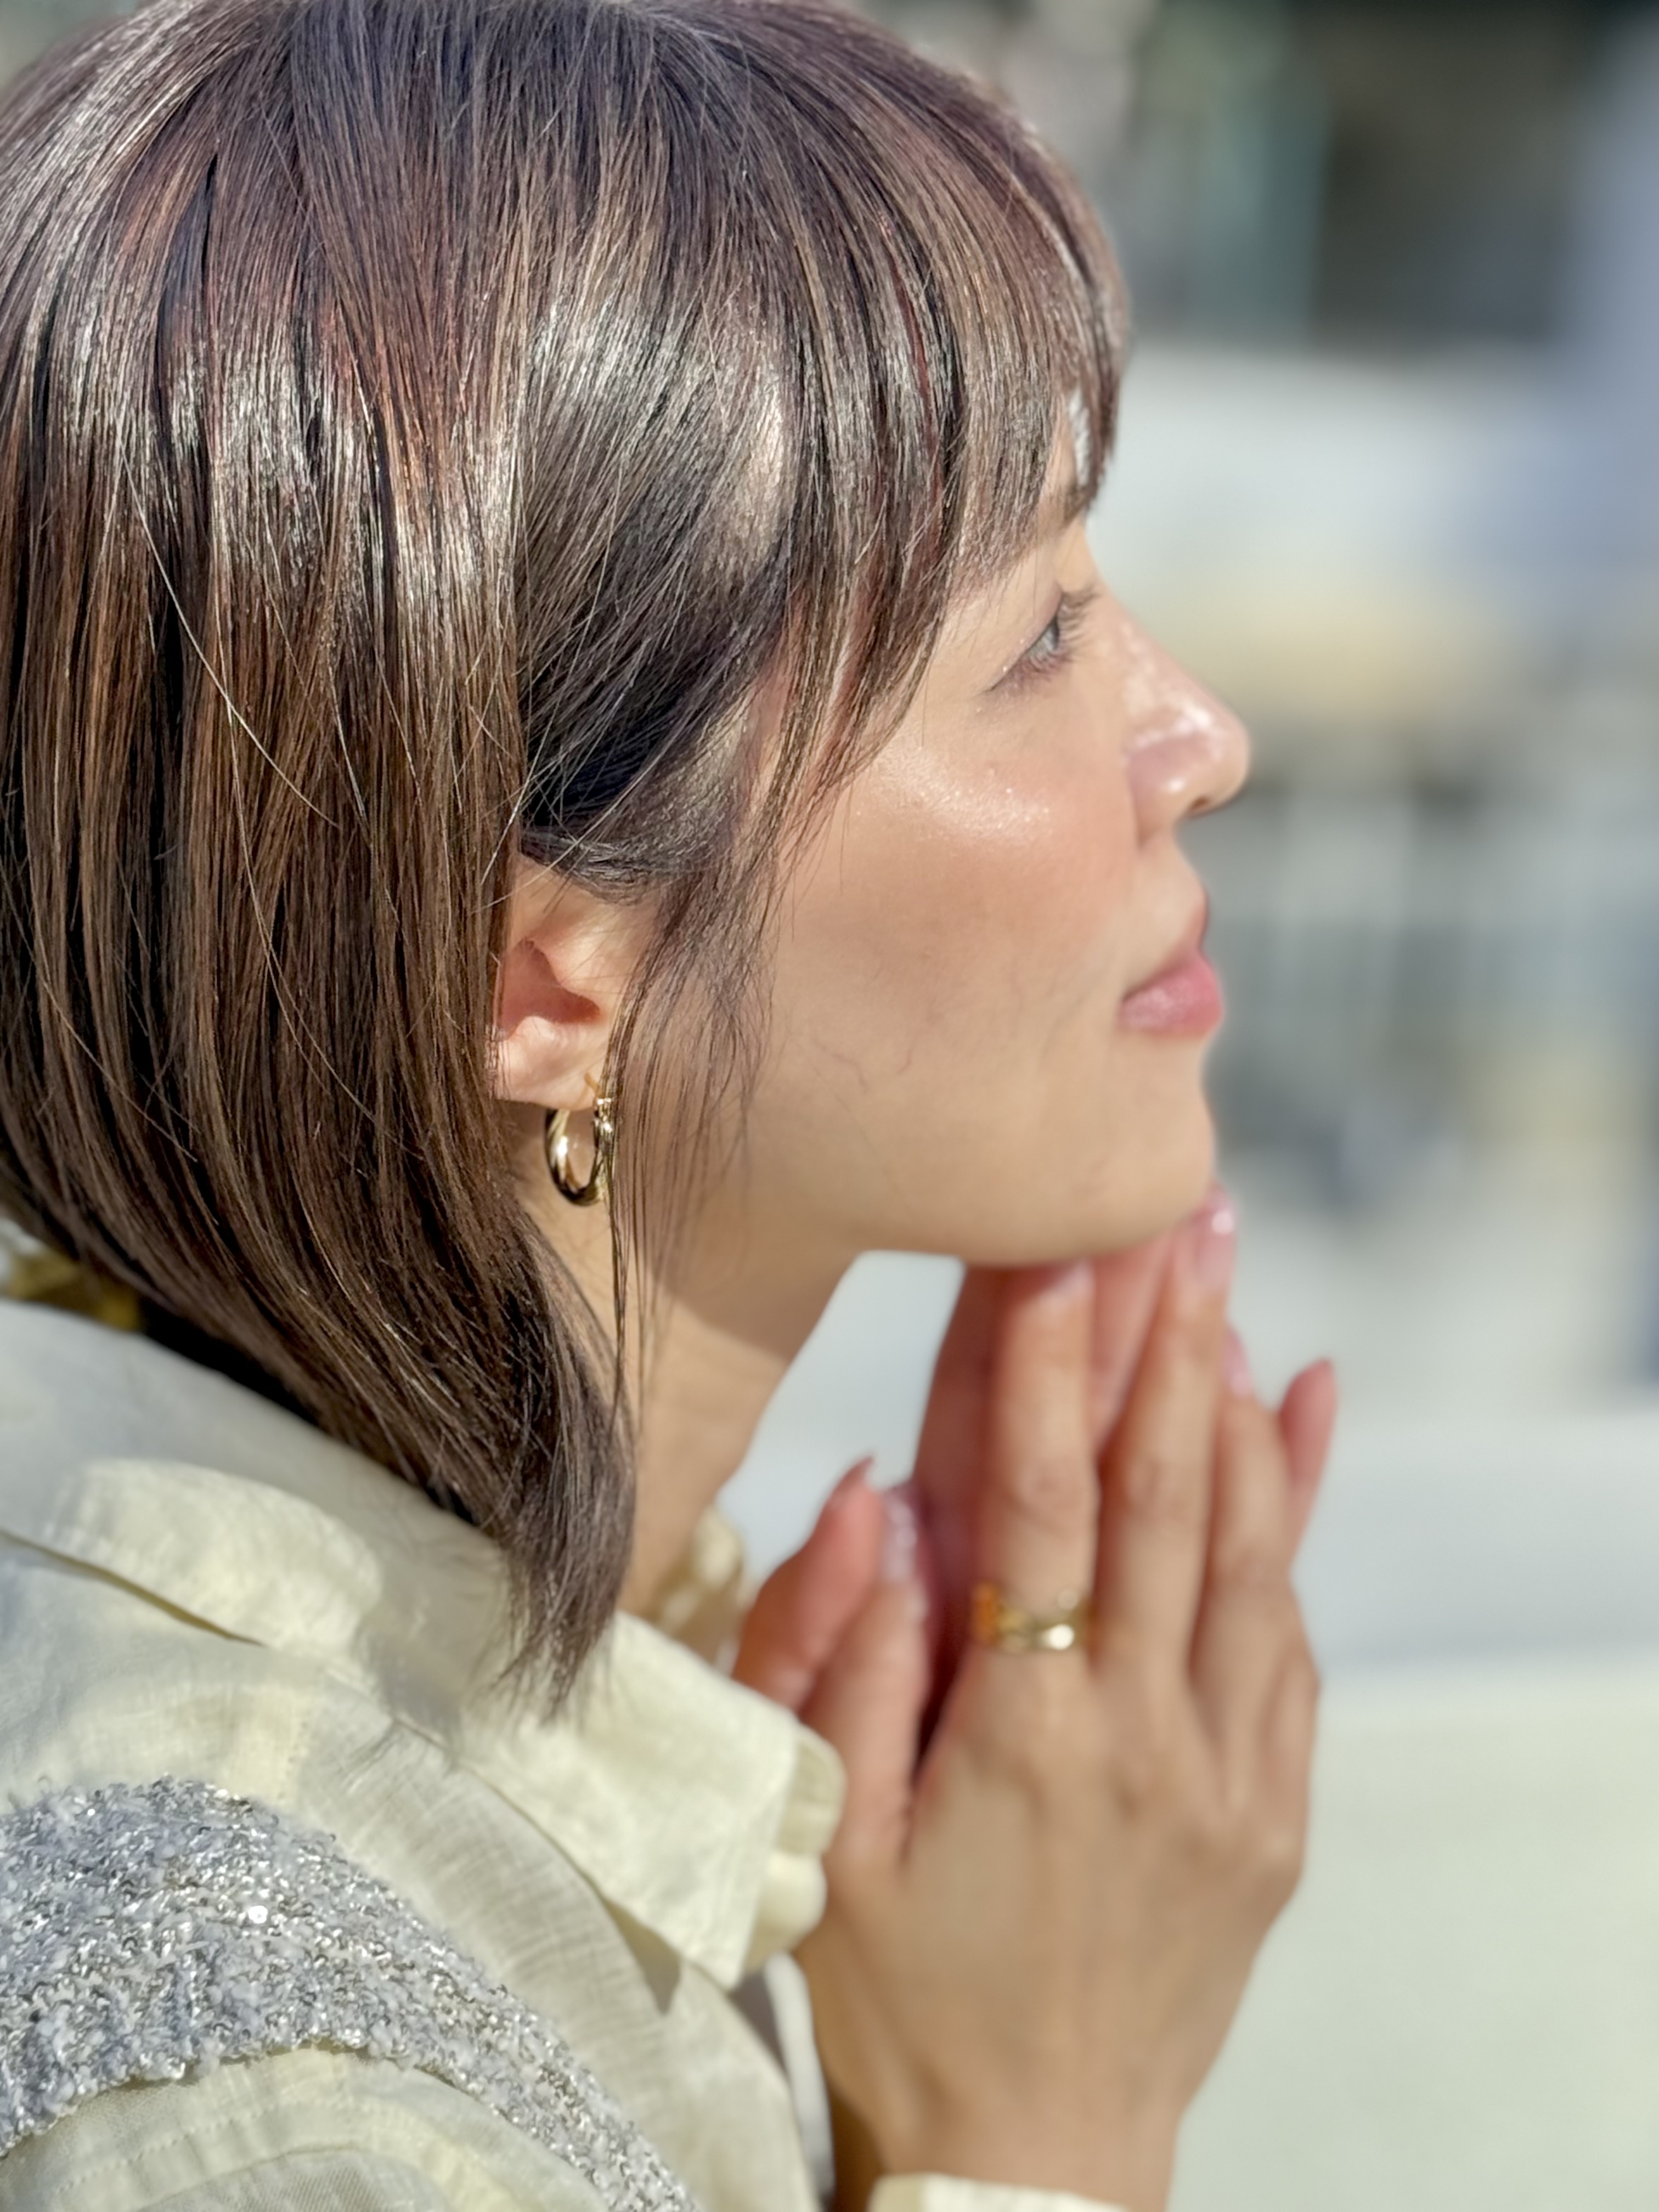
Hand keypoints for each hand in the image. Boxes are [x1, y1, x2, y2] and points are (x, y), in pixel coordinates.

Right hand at [755, 1196, 1335, 2211]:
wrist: (1041, 2149)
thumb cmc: (904, 1990)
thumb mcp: (823, 1847)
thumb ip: (845, 1666)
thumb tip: (876, 1500)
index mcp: (1027, 1739)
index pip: (1038, 1511)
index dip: (1043, 1372)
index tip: (1053, 1252)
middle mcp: (1149, 1736)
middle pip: (1161, 1500)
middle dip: (1163, 1340)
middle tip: (1176, 1213)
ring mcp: (1230, 1769)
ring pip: (1244, 1548)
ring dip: (1231, 1398)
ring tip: (1225, 1274)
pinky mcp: (1274, 1803)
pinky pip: (1292, 1630)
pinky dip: (1293, 1510)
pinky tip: (1298, 1411)